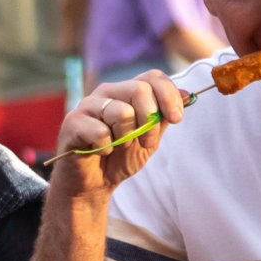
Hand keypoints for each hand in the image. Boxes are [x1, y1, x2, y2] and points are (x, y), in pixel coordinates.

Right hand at [50, 71, 186, 197]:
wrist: (93, 184)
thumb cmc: (120, 157)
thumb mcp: (150, 137)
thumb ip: (165, 116)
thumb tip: (188, 95)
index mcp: (126, 91)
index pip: (153, 77)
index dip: (169, 95)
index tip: (177, 119)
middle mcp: (107, 92)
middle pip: (140, 90)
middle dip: (150, 122)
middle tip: (146, 142)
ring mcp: (88, 105)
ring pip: (121, 112)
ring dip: (127, 138)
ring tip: (118, 147)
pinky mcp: (73, 122)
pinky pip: (101, 132)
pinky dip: (106, 148)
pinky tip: (99, 151)